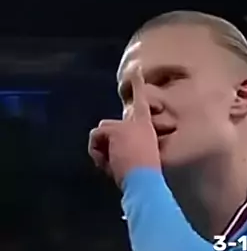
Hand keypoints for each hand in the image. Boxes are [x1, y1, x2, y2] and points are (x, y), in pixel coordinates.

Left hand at [88, 67, 160, 185]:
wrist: (145, 181)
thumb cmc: (144, 178)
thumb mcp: (137, 161)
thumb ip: (125, 151)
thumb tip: (107, 157)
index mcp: (146, 128)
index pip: (141, 103)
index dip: (138, 86)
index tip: (136, 70)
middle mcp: (137, 122)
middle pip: (107, 126)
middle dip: (103, 144)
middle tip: (113, 163)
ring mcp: (126, 124)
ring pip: (99, 134)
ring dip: (101, 150)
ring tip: (114, 164)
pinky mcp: (116, 130)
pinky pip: (95, 138)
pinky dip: (97, 152)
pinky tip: (109, 162)